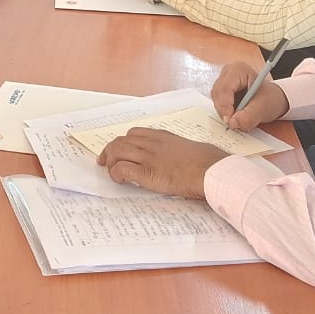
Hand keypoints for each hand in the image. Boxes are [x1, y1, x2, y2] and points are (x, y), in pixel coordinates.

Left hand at [97, 128, 229, 199]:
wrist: (210, 170)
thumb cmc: (206, 161)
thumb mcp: (188, 148)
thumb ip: (176, 149)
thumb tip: (176, 157)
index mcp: (162, 137)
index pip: (134, 133)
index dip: (122, 142)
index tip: (119, 149)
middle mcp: (151, 143)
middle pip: (120, 141)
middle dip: (109, 151)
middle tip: (104, 161)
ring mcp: (148, 157)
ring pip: (117, 152)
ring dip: (110, 161)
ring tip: (111, 171)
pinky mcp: (147, 172)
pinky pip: (122, 169)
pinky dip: (116, 173)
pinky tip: (119, 180)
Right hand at [210, 62, 289, 131]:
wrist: (272, 99)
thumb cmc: (270, 98)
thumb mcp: (263, 108)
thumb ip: (248, 117)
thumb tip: (232, 123)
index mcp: (238, 70)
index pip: (224, 88)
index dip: (225, 106)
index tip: (230, 120)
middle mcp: (228, 73)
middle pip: (217, 94)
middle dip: (225, 111)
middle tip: (235, 122)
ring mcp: (223, 81)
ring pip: (216, 100)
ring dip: (225, 112)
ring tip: (240, 117)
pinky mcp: (222, 91)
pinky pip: (218, 104)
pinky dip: (225, 112)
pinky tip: (236, 114)